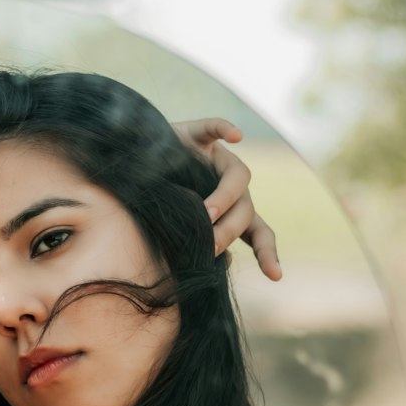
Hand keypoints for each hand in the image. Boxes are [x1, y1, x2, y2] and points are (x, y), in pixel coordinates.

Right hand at [173, 117, 281, 280]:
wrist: (130, 167)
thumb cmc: (158, 205)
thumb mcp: (180, 231)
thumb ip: (202, 245)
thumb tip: (225, 262)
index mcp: (232, 211)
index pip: (258, 232)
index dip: (267, 253)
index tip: (275, 277)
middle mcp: (230, 186)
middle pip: (247, 208)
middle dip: (230, 230)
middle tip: (210, 247)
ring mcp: (216, 159)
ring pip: (239, 175)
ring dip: (226, 196)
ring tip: (206, 213)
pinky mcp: (197, 135)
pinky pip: (214, 128)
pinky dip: (226, 129)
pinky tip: (236, 136)